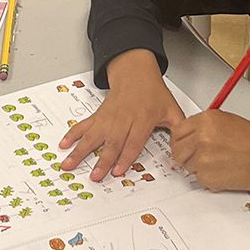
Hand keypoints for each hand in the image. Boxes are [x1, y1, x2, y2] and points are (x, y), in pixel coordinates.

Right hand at [59, 50, 184, 180]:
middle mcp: (123, 119)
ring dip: (80, 151)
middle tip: (95, 176)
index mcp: (142, 118)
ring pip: (93, 136)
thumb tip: (186, 147)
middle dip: (103, 160)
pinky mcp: (99, 115)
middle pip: (112, 142)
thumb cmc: (153, 93)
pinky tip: (63, 145)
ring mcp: (109, 117)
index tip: (118, 171)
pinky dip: (72, 134)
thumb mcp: (171, 109)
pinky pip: (84, 125)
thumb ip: (179, 128)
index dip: (125, 157)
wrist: (136, 73)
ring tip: (69, 164)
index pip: (133, 141)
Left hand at [171, 111, 249, 192]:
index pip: (177, 130)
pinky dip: (206, 176)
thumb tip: (191, 132)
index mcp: (206, 121)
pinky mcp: (206, 177)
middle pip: (177, 149)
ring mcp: (202, 159)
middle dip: (185, 153)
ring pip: (186, 165)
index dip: (180, 138)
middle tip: (196, 154)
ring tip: (216, 161)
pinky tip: (221, 169)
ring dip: (196, 165)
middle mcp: (202, 138)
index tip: (183, 142)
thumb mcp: (227, 120)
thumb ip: (205, 124)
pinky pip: (197, 177)